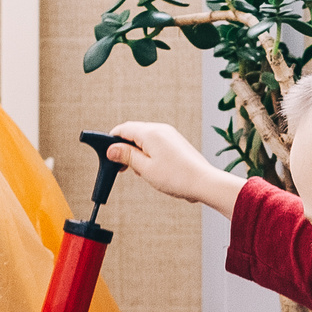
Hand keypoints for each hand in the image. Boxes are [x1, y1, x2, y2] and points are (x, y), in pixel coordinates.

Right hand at [107, 122, 242, 217]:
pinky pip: (155, 144)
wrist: (204, 182)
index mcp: (150, 132)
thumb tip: (111, 149)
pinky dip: (148, 154)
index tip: (107, 155)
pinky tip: (152, 170)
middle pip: (133, 133)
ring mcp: (169, 135)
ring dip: (137, 153)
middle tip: (122, 168)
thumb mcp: (145, 168)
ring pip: (144, 139)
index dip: (111, 141)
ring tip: (141, 172)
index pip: (123, 129)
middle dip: (124, 149)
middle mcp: (160, 129)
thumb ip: (127, 156)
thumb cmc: (177, 177)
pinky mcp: (176, 142)